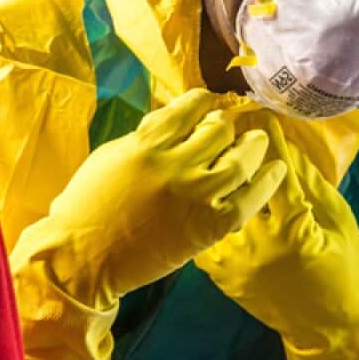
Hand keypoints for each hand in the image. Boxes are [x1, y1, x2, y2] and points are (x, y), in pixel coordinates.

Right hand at [37, 88, 287, 305]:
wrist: (83, 258)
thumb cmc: (87, 207)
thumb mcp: (111, 156)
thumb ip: (146, 138)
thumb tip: (177, 121)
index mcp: (146, 143)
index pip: (190, 107)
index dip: (205, 101)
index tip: (209, 103)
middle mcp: (175, 164)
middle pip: (219, 129)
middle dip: (227, 124)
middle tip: (231, 127)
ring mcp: (195, 195)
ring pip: (241, 158)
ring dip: (253, 145)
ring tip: (257, 141)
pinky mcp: (210, 226)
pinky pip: (250, 198)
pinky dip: (267, 181)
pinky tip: (276, 170)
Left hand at [195, 113, 358, 350]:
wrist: (330, 330)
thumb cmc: (345, 270)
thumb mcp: (338, 222)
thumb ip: (311, 183)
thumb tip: (285, 145)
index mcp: (294, 230)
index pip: (276, 172)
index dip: (268, 139)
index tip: (260, 112)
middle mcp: (259, 246)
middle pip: (236, 186)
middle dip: (230, 152)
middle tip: (224, 122)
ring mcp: (236, 264)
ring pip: (212, 209)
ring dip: (208, 181)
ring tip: (204, 153)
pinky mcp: (223, 278)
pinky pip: (203, 235)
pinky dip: (200, 214)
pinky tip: (198, 193)